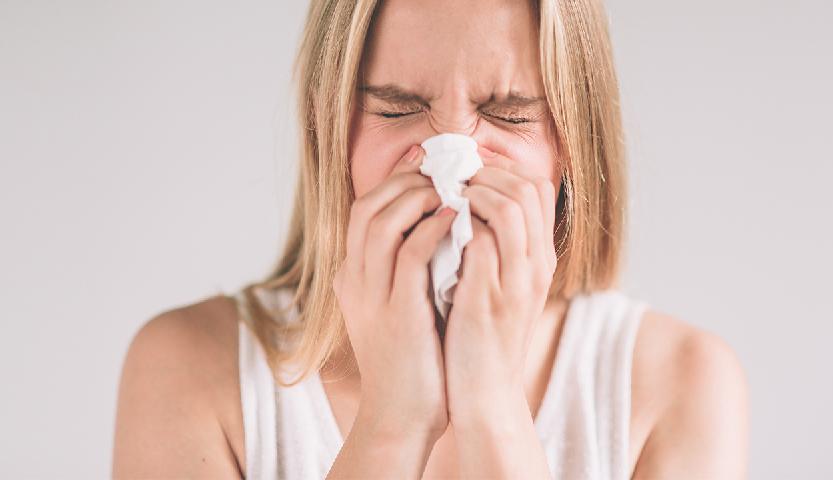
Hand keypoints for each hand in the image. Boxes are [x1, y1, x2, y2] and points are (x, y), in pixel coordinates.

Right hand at [332, 144, 456, 439]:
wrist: (402, 414)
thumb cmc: (411, 359)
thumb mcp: (396, 306)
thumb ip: (403, 270)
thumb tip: (430, 230)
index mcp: (352, 277)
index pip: (362, 211)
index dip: (393, 181)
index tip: (425, 163)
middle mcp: (354, 280)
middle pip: (367, 206)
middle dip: (404, 179)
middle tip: (441, 166)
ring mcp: (371, 294)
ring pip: (381, 220)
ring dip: (416, 195)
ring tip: (450, 186)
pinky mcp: (397, 310)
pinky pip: (409, 252)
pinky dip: (431, 227)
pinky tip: (455, 215)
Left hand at [443, 147, 557, 422]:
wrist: (486, 395)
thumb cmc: (482, 339)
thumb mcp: (498, 288)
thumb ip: (493, 249)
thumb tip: (465, 206)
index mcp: (540, 260)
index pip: (537, 188)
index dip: (501, 168)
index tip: (466, 166)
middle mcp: (537, 266)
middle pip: (528, 188)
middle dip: (486, 171)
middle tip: (450, 172)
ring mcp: (517, 281)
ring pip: (509, 207)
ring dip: (472, 190)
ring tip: (442, 192)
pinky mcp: (489, 299)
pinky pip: (481, 242)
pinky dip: (458, 224)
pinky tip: (433, 224)